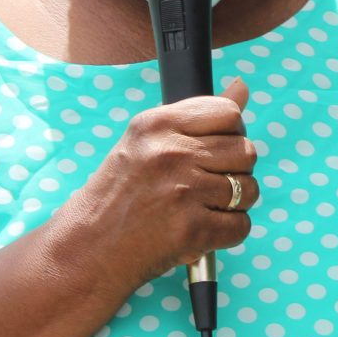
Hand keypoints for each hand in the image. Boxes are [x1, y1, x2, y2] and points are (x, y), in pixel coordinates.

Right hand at [70, 77, 259, 287]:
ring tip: (204, 208)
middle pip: (245, 151)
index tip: (216, 150)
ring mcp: (183, 191)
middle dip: (237, 170)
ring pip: (249, 189)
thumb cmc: (119, 194)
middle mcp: (171, 153)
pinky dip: (228, 232)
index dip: (232, 133)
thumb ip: (197, 115)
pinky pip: (241, 225)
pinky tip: (203, 230)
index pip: (228, 113)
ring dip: (235, 203)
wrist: (88, 249)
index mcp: (157, 124)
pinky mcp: (192, 229)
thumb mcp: (146, 141)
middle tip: (209, 184)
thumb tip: (242, 86)